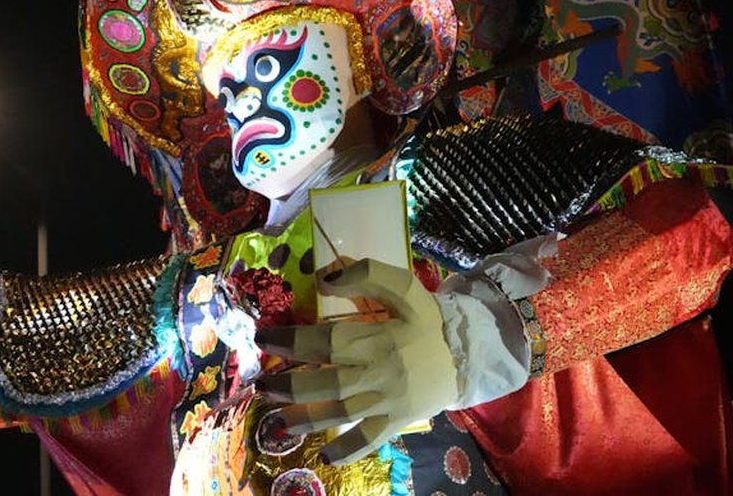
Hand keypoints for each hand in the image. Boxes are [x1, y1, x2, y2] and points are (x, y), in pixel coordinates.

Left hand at [254, 258, 456, 465]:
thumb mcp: (404, 287)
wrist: (469, 353)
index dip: (291, 341)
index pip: (326, 342)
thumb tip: (324, 277)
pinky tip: (326, 458)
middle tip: (263, 385)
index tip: (264, 339)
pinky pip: (371, 439)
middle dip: (291, 387)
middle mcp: (379, 372)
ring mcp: (388, 400)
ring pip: (342, 414)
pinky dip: (349, 451)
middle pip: (328, 383)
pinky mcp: (398, 420)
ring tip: (278, 423)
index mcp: (378, 338)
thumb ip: (367, 275)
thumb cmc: (428, 320)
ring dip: (307, 420)